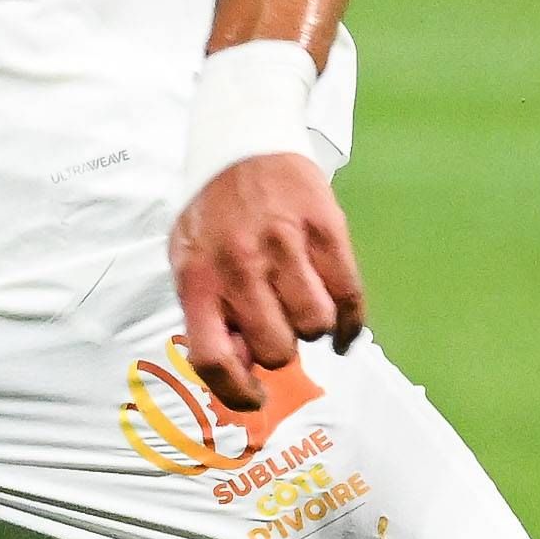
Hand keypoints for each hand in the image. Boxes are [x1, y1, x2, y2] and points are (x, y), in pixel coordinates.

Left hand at [171, 152, 364, 411]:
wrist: (241, 141)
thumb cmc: (213, 214)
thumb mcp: (189, 262)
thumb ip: (207, 315)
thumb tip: (242, 367)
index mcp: (197, 278)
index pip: (213, 358)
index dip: (237, 392)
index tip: (255, 398)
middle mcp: (238, 264)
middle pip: (276, 348)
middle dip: (281, 348)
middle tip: (278, 327)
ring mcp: (285, 245)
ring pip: (316, 324)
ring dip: (313, 327)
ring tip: (302, 306)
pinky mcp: (325, 228)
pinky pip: (349, 295)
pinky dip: (350, 321)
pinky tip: (342, 324)